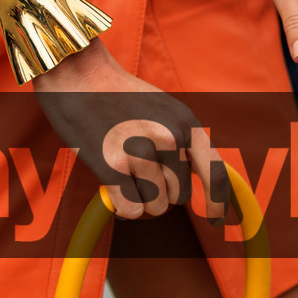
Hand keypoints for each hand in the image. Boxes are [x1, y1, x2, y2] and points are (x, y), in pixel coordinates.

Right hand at [32, 42, 225, 220]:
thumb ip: (182, 140)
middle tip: (138, 175)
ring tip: (122, 175)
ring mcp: (141, 152)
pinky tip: (113, 189)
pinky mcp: (112, 166)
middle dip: (161, 193)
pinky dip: (122, 206)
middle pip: (179, 196)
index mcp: (187, 124)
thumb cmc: (117, 94)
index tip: (217, 221)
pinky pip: (130, 209)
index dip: (219, 204)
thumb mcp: (164, 109)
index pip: (215, 174)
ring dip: (139, 199)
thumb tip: (195, 178)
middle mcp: (169, 139)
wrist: (78, 76)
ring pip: (154, 206)